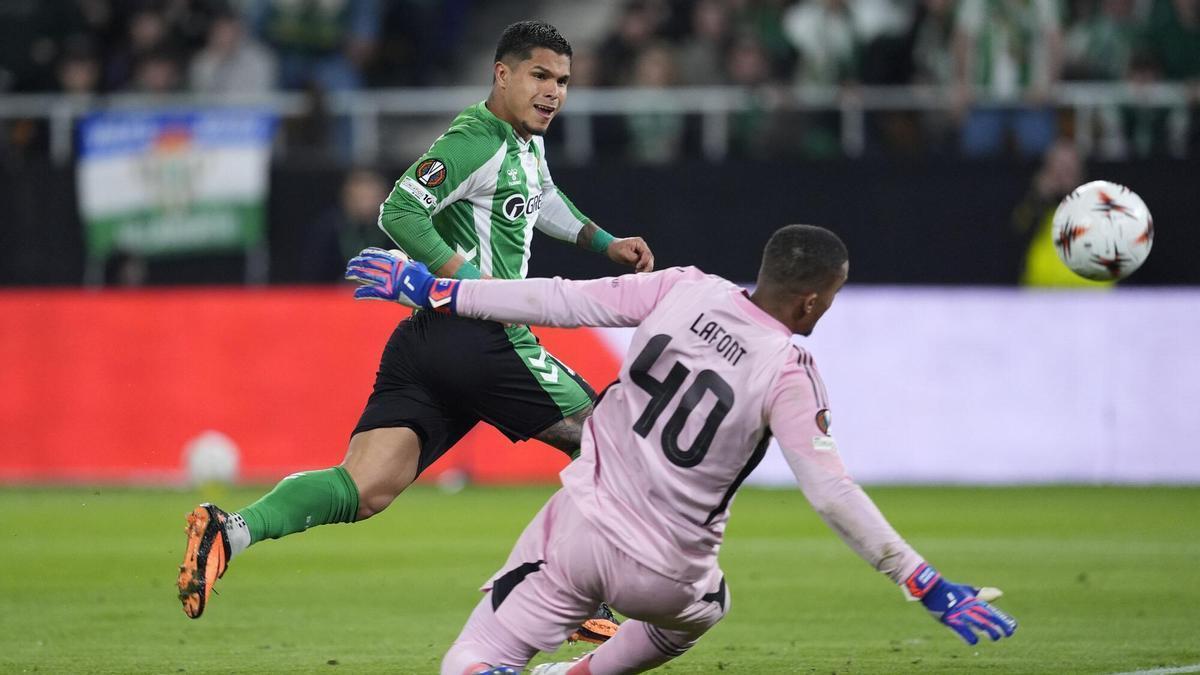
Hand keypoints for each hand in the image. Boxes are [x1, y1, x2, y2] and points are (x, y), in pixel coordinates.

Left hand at [344, 247, 459, 311]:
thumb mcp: (418, 267)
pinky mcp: (390, 293)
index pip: (380, 255)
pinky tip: (356, 294)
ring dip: (357, 274)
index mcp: (398, 263)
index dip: (369, 254)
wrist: (430, 291)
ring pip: (369, 276)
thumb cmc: (427, 280)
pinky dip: (364, 293)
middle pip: (371, 264)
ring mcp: (390, 282)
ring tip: (348, 273)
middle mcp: (392, 270)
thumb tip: (409, 262)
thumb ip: (410, 264)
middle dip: (359, 263)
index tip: (362, 254)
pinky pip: (374, 293)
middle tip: (350, 264)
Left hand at [607, 236, 653, 271]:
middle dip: (647, 266)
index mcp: (639, 243)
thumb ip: (632, 257)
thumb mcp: (623, 253)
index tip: (637, 267)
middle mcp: (642, 247)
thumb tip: (639, 263)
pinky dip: (642, 269)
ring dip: (645, 268)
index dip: (643, 261)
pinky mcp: (639, 257)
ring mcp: (641, 252)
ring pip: (648, 262)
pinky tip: (637, 272)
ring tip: (638, 273)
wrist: (610, 248)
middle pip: (650, 258)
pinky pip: (644, 264)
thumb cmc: (615, 248)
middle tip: (641, 274)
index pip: (647, 253)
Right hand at [905, 564, 1016, 644]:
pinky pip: (962, 629)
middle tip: (1007, 633)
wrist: (931, 588)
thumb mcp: (968, 591)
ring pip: (979, 623)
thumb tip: (1000, 593)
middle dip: (1000, 627)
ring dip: (989, 631)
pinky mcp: (950, 619)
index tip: (1013, 627)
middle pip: (989, 618)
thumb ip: (983, 594)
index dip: (1004, 620)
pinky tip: (974, 641)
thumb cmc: (950, 590)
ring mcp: (960, 613)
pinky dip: (968, 636)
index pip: (993, 612)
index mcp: (975, 601)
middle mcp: (970, 607)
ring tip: (995, 637)